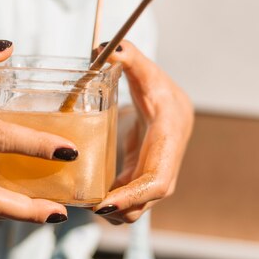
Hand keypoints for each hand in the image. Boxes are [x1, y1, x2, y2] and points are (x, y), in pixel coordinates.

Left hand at [93, 41, 193, 223]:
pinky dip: (113, 200)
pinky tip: (91, 194)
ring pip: (139, 205)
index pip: (157, 180)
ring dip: (115, 209)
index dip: (133, 196)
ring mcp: (157, 173)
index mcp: (169, 139)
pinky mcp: (143, 176)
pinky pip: (130, 196)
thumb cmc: (159, 88)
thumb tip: (108, 48)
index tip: (104, 205)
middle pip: (146, 201)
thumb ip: (129, 57)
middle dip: (119, 210)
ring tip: (84, 203)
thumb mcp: (145, 70)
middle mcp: (166, 162)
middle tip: (86, 208)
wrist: (173, 104)